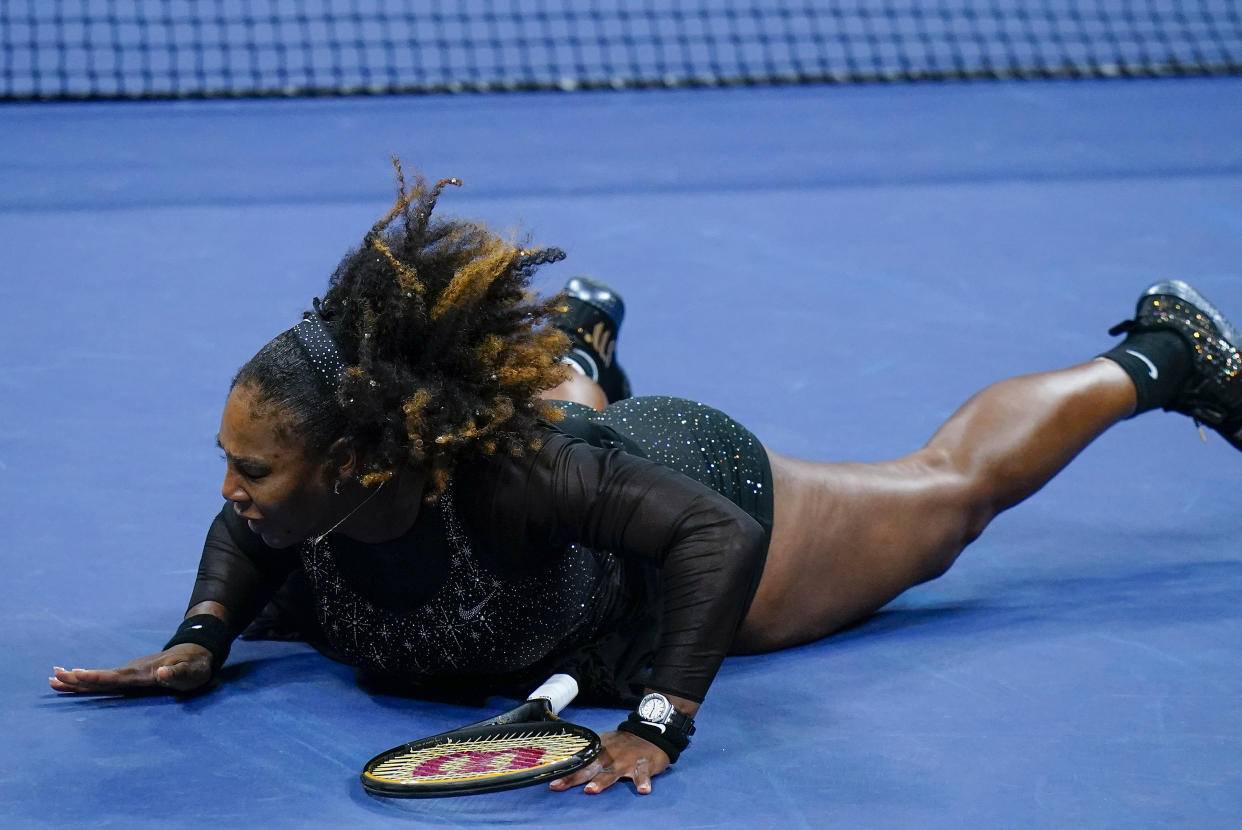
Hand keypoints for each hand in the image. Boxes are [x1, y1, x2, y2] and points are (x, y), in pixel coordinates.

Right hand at [49, 644, 213, 694]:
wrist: (198, 651)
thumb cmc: (196, 666)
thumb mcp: (191, 672)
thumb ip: (177, 673)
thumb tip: (161, 673)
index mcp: (143, 673)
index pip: (116, 677)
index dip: (97, 678)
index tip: (77, 676)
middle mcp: (133, 671)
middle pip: (101, 677)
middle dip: (77, 679)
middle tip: (53, 678)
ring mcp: (131, 671)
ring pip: (101, 677)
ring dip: (78, 679)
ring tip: (54, 678)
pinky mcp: (132, 673)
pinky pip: (107, 677)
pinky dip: (89, 679)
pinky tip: (78, 677)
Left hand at [548, 730, 669, 794]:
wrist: (650, 732)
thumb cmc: (624, 743)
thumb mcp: (604, 744)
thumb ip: (590, 755)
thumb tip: (569, 763)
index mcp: (599, 752)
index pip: (579, 763)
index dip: (566, 772)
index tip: (552, 781)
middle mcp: (609, 757)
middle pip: (589, 769)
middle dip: (574, 778)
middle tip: (560, 786)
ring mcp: (626, 761)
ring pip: (612, 772)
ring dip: (601, 781)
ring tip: (591, 790)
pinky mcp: (643, 765)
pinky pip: (642, 774)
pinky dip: (643, 782)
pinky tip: (642, 790)